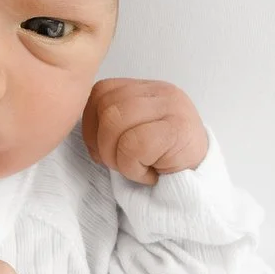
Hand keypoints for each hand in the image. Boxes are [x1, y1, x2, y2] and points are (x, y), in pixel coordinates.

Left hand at [80, 78, 209, 184]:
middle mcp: (160, 91)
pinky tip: (151, 174)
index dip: (90, 126)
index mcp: (143, 88)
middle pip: (106, 106)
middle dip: (103, 145)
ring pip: (116, 122)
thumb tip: (76, 124)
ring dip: (118, 158)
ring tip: (136, 168)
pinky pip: (135, 144)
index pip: (100, 92)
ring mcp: (172, 106)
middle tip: (119, 164)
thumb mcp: (132, 133)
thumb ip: (109, 120)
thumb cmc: (159, 161)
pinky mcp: (179, 129)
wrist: (198, 185)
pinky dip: (134, 168)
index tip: (101, 151)